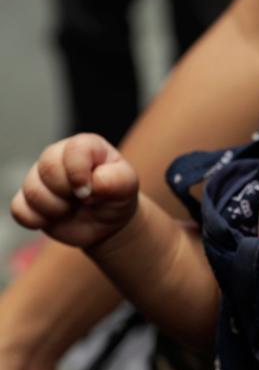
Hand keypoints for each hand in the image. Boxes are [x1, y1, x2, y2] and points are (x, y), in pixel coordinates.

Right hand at [10, 134, 138, 248]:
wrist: (107, 222)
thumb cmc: (117, 197)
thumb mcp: (128, 187)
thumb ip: (117, 179)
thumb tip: (94, 181)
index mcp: (85, 147)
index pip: (73, 150)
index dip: (79, 173)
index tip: (90, 192)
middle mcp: (58, 157)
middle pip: (47, 167)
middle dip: (67, 191)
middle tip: (84, 200)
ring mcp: (40, 177)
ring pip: (32, 190)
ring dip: (55, 208)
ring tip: (71, 209)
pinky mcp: (28, 199)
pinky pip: (19, 209)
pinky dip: (37, 220)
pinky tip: (55, 218)